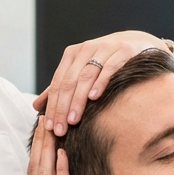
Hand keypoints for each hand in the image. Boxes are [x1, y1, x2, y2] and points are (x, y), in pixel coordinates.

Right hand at [27, 119, 84, 174]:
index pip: (36, 169)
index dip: (39, 146)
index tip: (45, 126)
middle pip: (36, 163)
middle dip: (41, 137)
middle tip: (45, 113)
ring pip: (44, 170)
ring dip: (48, 145)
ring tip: (52, 123)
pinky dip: (60, 168)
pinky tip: (63, 152)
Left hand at [34, 30, 170, 136]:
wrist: (137, 44)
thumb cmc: (106, 62)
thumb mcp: (81, 71)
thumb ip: (59, 88)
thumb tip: (35, 106)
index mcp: (72, 55)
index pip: (57, 83)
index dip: (52, 106)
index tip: (50, 127)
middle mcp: (85, 49)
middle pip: (69, 82)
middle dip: (62, 107)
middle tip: (60, 130)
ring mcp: (104, 49)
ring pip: (86, 77)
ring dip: (78, 100)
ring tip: (73, 120)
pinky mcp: (122, 52)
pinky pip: (109, 68)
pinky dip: (100, 82)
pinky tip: (95, 98)